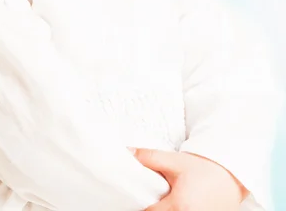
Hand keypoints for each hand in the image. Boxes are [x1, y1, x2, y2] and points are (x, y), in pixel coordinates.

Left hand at [129, 148, 248, 210]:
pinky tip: (177, 204)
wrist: (231, 175)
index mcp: (179, 206)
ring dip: (166, 209)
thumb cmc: (204, 169)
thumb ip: (149, 158)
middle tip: (156, 197)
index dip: (143, 205)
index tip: (142, 196)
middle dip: (154, 209)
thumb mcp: (174, 161)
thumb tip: (128, 153)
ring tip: (167, 199)